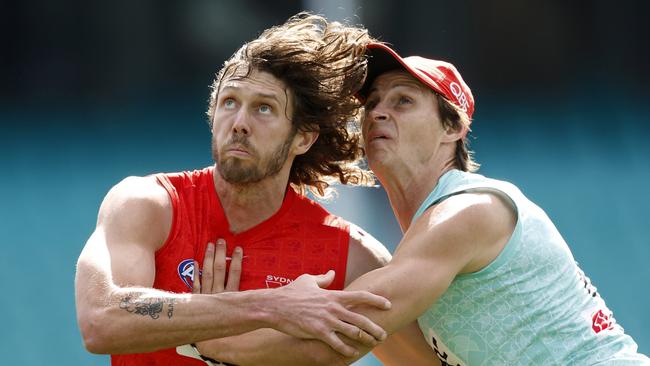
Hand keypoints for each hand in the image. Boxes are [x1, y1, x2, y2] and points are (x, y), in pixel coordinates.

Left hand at [193, 239, 242, 356]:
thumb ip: (250, 302)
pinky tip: (195, 263)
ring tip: (209, 245)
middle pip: (219, 269)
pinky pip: (195, 285)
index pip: (235, 273)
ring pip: (207, 273)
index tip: (238, 248)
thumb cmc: (229, 325)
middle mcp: (218, 293)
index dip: (236, 260)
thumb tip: (266, 298)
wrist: (209, 337)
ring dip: (208, 258)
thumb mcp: (243, 313)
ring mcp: (206, 296)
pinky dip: (195, 274)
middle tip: (221, 240)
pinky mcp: (196, 299)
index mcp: (231, 295)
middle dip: (220, 253)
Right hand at [267, 270, 390, 357]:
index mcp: (333, 295)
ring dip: (365, 339)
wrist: (275, 306)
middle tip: (384, 334)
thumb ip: (323, 278)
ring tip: (373, 343)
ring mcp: (326, 320)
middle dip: (375, 327)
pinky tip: (353, 354)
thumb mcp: (308, 280)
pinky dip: (347, 349)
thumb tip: (331, 273)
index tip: (388, 304)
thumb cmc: (291, 292)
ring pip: (352, 331)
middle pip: (361, 318)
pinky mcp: (318, 332)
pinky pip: (337, 343)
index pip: (360, 296)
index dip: (376, 300)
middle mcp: (333, 308)